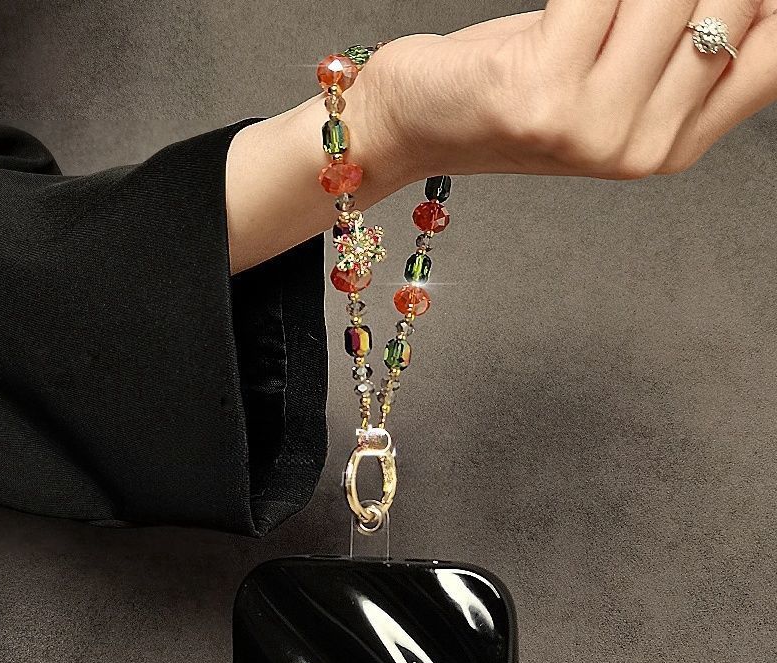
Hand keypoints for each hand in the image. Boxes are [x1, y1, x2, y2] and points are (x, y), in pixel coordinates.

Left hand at [351, 1, 776, 181]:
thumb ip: (682, 42)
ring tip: (585, 7)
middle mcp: (641, 149)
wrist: (419, 120)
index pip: (776, 52)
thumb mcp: (609, 71)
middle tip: (612, 5)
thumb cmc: (516, 84)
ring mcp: (592, 130)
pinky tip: (562, 0)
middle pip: (729, 2)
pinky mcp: (541, 98)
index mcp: (673, 146)